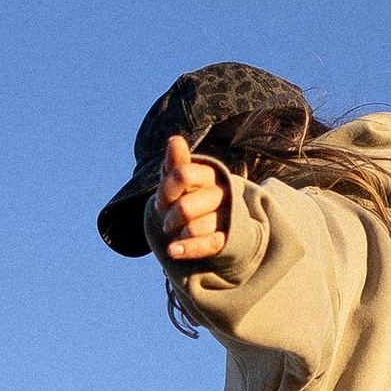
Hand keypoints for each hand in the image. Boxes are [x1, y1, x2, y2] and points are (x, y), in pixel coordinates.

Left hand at [155, 129, 231, 265]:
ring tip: (175, 232)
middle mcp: (221, 194)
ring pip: (196, 227)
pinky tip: (173, 250)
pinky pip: (208, 244)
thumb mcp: (182, 178)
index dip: (166, 191)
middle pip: (185, 207)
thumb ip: (177, 162)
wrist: (220, 222)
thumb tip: (175, 140)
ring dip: (178, 232)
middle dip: (170, 217)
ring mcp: (226, 217)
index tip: (162, 201)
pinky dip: (188, 248)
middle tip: (167, 220)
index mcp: (209, 174)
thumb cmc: (193, 195)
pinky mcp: (228, 239)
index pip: (183, 175)